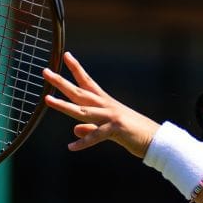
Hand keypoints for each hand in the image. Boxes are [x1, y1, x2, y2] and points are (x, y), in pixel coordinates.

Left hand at [44, 53, 159, 157]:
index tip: (65, 56)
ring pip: (83, 110)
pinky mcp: (116, 130)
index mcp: (105, 103)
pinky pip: (96, 136)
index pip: (87, 82)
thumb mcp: (109, 130)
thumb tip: (75, 130)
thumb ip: (90, 129)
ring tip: (47, 100)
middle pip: (79, 92)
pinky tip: (71, 147)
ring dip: (64, 105)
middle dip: (61, 82)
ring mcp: (111, 116)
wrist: (157, 140)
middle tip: (45, 72)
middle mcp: (106, 106)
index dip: (75, 69)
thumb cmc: (134, 134)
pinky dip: (84, 142)